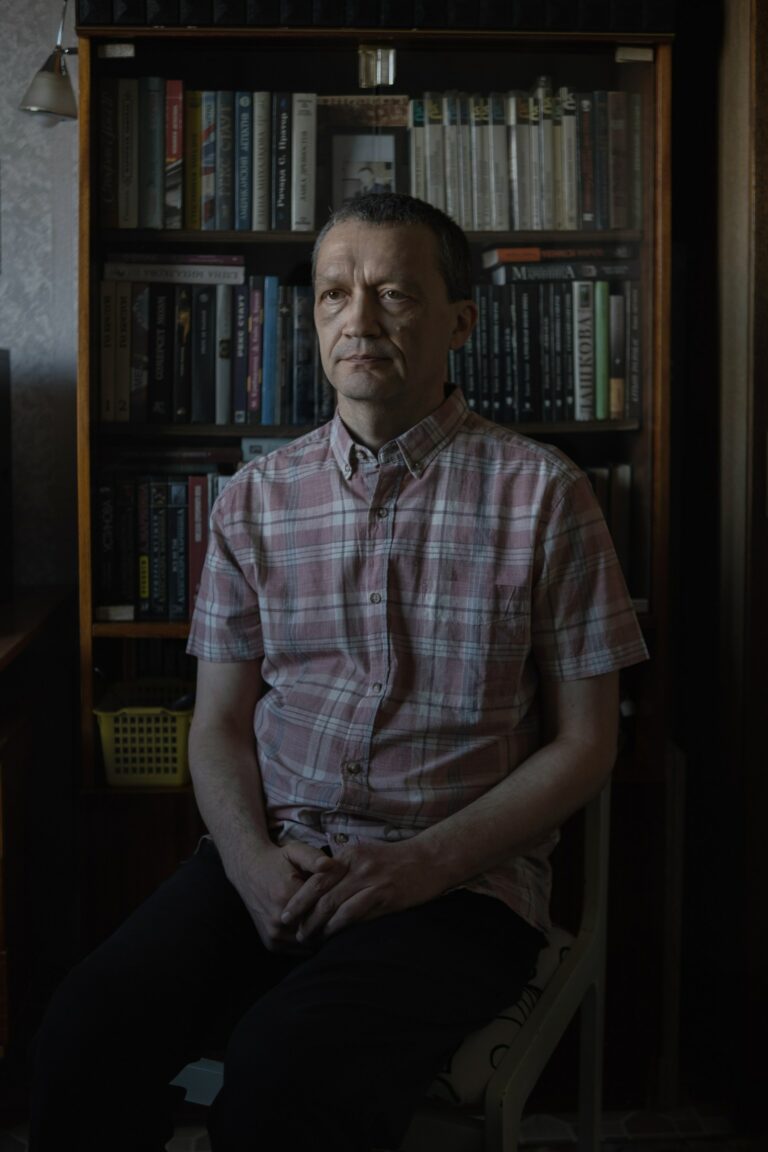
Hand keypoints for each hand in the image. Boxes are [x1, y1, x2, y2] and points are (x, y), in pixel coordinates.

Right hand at [230, 841, 345, 953]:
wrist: (248, 871)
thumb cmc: (277, 860)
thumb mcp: (295, 851)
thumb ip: (313, 857)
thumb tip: (331, 864)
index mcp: (286, 895)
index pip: (324, 909)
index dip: (338, 906)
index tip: (346, 899)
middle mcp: (278, 919)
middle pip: (318, 929)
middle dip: (331, 922)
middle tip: (343, 912)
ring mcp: (274, 934)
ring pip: (310, 942)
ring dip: (321, 933)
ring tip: (331, 919)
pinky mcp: (271, 943)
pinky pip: (299, 948)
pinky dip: (309, 940)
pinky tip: (315, 926)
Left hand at [279, 839, 441, 942]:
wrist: (429, 860)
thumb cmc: (396, 860)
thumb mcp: (366, 854)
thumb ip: (344, 868)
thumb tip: (320, 889)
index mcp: (349, 853)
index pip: (316, 876)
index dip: (298, 897)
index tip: (286, 912)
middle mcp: (356, 865)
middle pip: (320, 892)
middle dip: (302, 913)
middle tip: (292, 929)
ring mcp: (370, 880)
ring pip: (334, 905)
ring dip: (318, 925)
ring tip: (308, 937)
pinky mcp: (384, 896)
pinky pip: (354, 914)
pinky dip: (339, 927)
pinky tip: (331, 936)